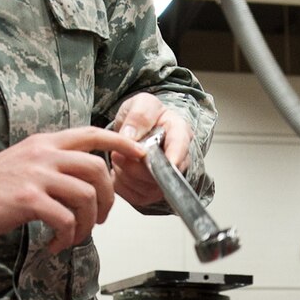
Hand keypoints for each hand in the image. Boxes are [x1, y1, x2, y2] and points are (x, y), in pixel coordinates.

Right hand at [0, 126, 146, 247]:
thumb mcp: (25, 161)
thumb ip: (54, 163)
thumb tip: (86, 180)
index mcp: (46, 142)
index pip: (92, 133)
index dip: (121, 143)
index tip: (140, 154)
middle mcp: (44, 153)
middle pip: (97, 170)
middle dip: (108, 200)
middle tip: (100, 220)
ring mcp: (36, 175)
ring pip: (86, 197)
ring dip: (88, 224)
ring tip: (74, 237)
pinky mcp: (28, 199)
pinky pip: (66, 219)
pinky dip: (67, 237)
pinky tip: (56, 244)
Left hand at [110, 95, 194, 210]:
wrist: (141, 129)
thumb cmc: (146, 117)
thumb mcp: (142, 103)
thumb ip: (139, 116)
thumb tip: (130, 136)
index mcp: (180, 133)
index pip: (180, 148)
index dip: (173, 157)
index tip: (165, 161)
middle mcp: (179, 160)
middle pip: (158, 175)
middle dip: (132, 165)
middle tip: (118, 153)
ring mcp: (167, 179)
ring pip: (144, 188)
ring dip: (124, 174)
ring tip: (121, 158)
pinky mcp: (152, 193)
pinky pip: (133, 196)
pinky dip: (121, 184)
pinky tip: (122, 170)